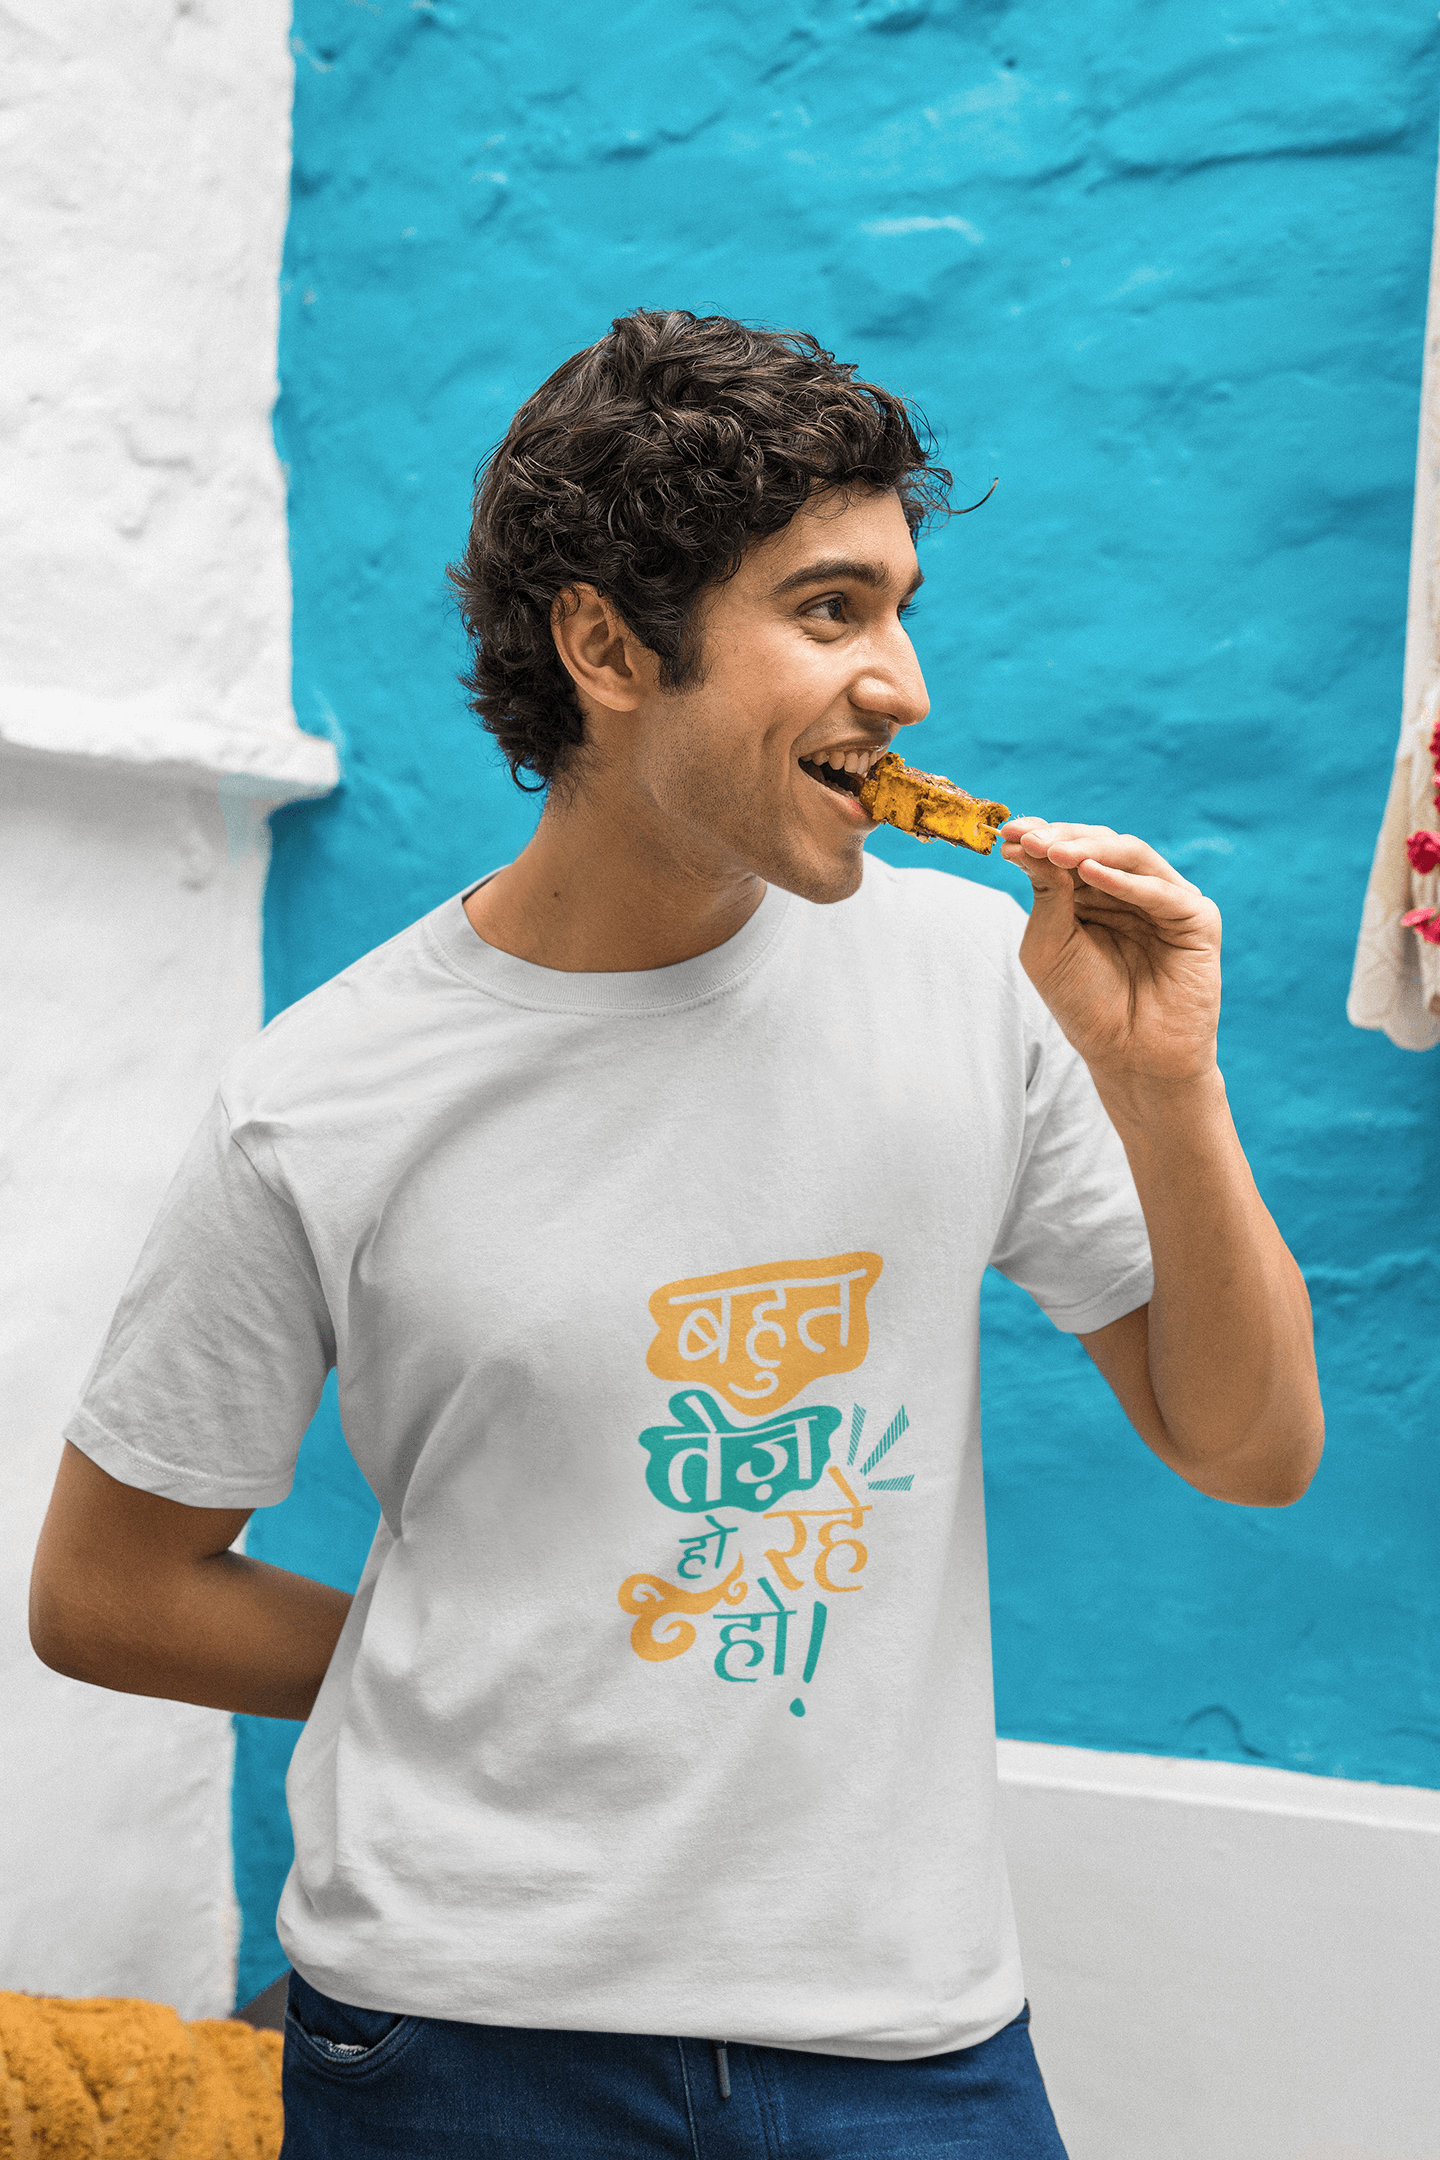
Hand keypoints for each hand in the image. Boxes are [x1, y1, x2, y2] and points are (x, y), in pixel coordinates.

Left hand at [999, 819, 1221, 1089]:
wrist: (1129, 1059)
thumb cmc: (1086, 1006)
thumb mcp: (1050, 944)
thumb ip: (1046, 893)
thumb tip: (1026, 842)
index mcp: (1095, 894)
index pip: (1070, 850)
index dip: (1039, 836)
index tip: (1006, 830)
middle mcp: (1131, 890)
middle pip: (1099, 844)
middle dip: (1061, 839)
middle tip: (1028, 837)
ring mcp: (1166, 901)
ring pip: (1131, 855)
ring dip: (1089, 850)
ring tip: (1055, 851)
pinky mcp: (1197, 919)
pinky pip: (1161, 892)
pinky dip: (1125, 881)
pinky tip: (1090, 874)